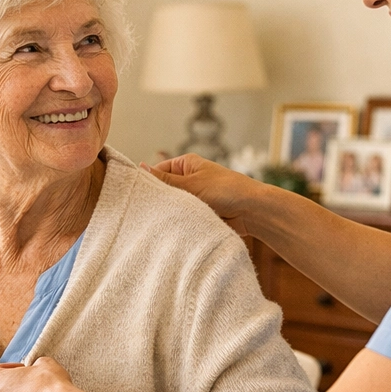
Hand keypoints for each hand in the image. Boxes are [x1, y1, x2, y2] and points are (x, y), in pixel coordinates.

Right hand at [144, 153, 261, 235]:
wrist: (251, 211)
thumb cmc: (225, 190)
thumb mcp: (190, 183)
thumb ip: (164, 179)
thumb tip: (140, 167)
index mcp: (186, 165)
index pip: (158, 171)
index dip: (149, 182)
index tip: (139, 194)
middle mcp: (189, 179)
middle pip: (165, 190)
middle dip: (160, 199)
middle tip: (148, 210)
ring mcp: (194, 197)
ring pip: (174, 205)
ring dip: (172, 212)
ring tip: (162, 218)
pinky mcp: (200, 213)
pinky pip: (184, 216)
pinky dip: (181, 221)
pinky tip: (173, 226)